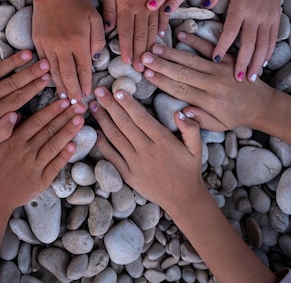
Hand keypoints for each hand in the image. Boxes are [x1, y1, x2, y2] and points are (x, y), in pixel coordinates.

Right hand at [0, 99, 84, 215]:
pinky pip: (55, 166)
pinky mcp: (40, 181)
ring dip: (69, 132)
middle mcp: (26, 152)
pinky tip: (74, 145)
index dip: (52, 110)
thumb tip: (16, 114)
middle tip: (80, 105)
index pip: (37, 121)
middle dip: (66, 116)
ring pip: (55, 145)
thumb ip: (1, 130)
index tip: (64, 101)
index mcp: (13, 142)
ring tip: (81, 120)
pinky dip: (64, 156)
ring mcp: (34, 167)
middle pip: (49, 130)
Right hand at [32, 0, 105, 102]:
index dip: (85, 84)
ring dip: (60, 86)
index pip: (83, 69)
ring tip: (64, 97)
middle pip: (67, 75)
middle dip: (72, 91)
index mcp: (78, 41)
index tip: (87, 95)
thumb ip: (98, 40)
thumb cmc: (78, 4)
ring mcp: (48, 45)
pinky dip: (48, 74)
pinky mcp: (38, 42)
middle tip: (75, 102)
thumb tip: (94, 59)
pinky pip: (43, 63)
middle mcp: (62, 46)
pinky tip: (53, 81)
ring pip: (53, 72)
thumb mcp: (96, 19)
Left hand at [89, 87, 205, 209]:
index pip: (141, 117)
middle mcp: (146, 150)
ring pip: (115, 137)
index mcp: (162, 140)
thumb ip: (191, 128)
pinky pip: (112, 157)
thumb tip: (180, 113)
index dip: (127, 103)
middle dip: (110, 105)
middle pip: (124, 124)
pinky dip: (102, 144)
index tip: (117, 90)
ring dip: (103, 121)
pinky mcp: (127, 175)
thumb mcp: (197, 148)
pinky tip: (95, 132)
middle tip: (99, 91)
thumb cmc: (189, 170)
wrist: (182, 199)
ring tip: (93, 106)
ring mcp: (135, 163)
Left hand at [102, 0, 158, 70]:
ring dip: (151, 45)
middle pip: (141, 35)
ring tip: (152, 58)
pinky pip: (162, 15)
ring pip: (152, 29)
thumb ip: (109, 10)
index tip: (128, 63)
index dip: (128, 49)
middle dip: (141, 53)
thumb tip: (108, 30)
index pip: (127, 34)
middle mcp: (141, 8)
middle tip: (142, 69)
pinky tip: (162, 36)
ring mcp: (152, 3)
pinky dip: (162, 27)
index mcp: (127, 7)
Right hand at [140, 33, 272, 130]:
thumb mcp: (218, 126)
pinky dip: (196, 41)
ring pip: (192, 60)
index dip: (162, 81)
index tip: (146, 74)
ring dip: (172, 53)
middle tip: (144, 57)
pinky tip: (181, 35)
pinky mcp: (228, 59)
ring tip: (155, 47)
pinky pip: (210, 48)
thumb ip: (199, 121)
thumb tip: (180, 112)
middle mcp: (214, 84)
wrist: (261, 104)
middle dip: (161, 64)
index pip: (180, 89)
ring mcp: (221, 70)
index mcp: (209, 102)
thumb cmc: (235, 117)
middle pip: (182, 73)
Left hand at [204, 0, 280, 81]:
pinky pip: (273, 39)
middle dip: (243, 62)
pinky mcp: (276, 19)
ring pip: (263, 44)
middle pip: (249, 43)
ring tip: (251, 77)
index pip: (231, 30)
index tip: (216, 60)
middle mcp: (255, 14)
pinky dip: (268, 53)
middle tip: (238, 79)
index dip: (223, 46)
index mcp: (240, 7)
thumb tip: (205, 4)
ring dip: (257, 62)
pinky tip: (262, 64)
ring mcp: (268, 18)